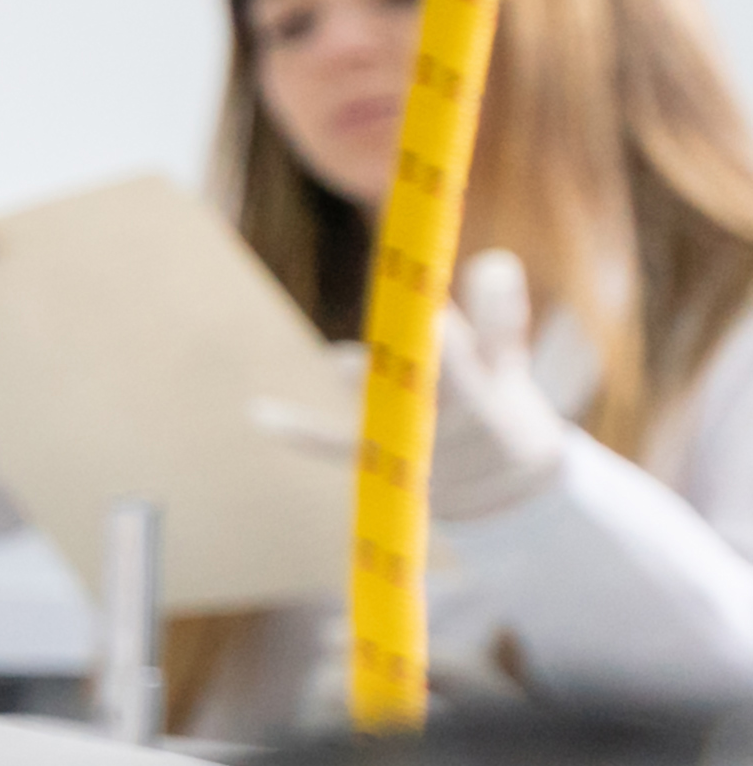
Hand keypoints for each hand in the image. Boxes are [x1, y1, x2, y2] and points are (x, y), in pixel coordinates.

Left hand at [256, 247, 584, 522]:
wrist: (505, 505)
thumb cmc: (503, 415)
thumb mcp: (506, 369)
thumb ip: (497, 318)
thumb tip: (495, 259)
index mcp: (495, 387)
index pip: (495, 342)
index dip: (484, 315)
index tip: (473, 278)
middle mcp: (457, 417)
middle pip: (447, 380)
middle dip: (432, 351)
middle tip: (426, 320)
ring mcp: (418, 443)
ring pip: (393, 410)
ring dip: (368, 384)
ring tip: (342, 359)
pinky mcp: (384, 465)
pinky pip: (337, 448)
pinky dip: (300, 432)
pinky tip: (259, 412)